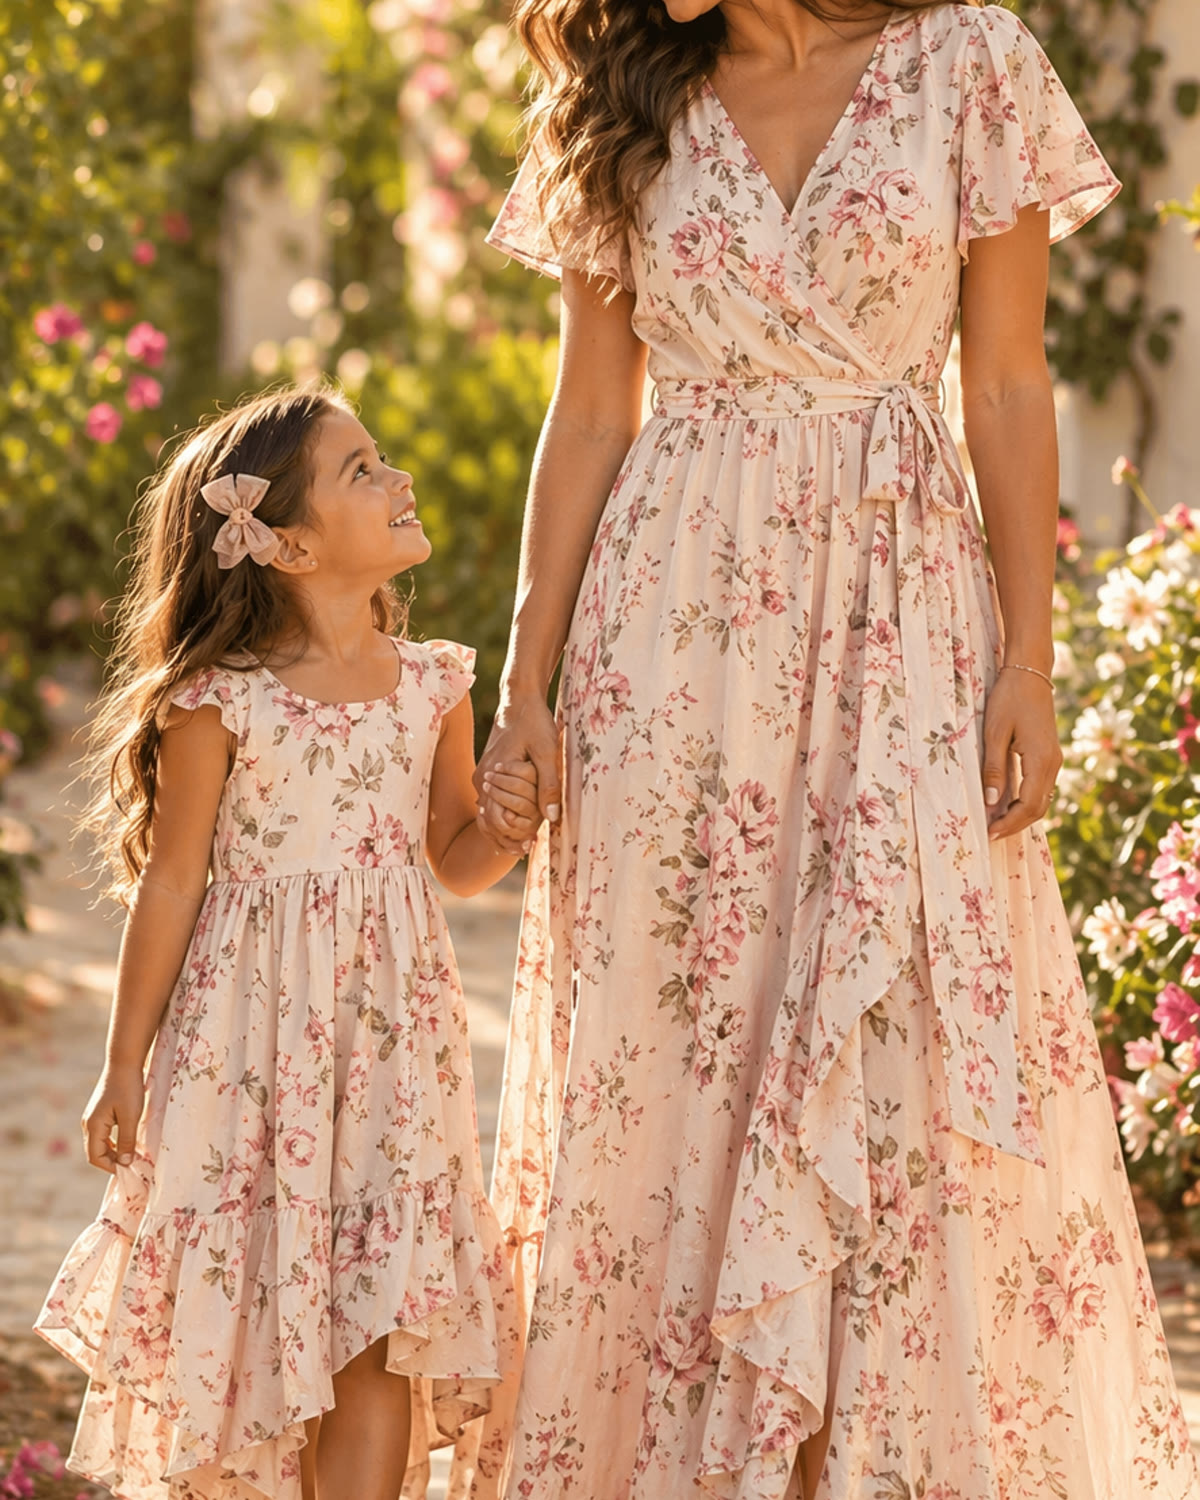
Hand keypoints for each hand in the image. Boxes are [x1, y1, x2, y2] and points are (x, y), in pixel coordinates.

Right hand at [83, 1064, 144, 1173]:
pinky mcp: (100, 1111)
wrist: (124, 1062)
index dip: (111, 1167)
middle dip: (112, 1161)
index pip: (95, 1157)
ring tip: (132, 1155)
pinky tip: (128, 1141)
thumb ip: (127, 1141)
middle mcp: (89, 1123)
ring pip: (99, 1143)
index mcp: (93, 1126)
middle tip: (132, 1165)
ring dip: (113, 1152)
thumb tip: (125, 1163)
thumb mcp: (130, 1116)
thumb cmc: (128, 1088)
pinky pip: (103, 1134)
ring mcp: (93, 1117)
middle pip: (96, 1152)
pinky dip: (113, 1141)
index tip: (129, 1170)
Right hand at [474, 693, 560, 853]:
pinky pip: (489, 802)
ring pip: (486, 813)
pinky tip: (516, 825)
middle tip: (526, 849)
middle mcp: (481, 779)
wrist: (519, 701)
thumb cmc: (534, 723)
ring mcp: (481, 777)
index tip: (528, 845)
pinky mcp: (486, 774)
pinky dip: (500, 816)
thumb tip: (551, 817)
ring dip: (502, 829)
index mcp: (493, 775)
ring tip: (521, 844)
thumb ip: (548, 785)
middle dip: (505, 837)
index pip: (495, 819)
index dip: (511, 835)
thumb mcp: (547, 752)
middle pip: (488, 820)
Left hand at [982, 667, 1061, 840]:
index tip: (990, 833)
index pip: (1028, 805)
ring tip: (996, 823)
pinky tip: (1007, 804)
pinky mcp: (1049, 755)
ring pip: (1041, 799)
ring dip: (1020, 815)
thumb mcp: (994, 733)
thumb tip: (991, 801)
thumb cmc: (1009, 699)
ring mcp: (1054, 760)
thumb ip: (994, 768)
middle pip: (1038, 808)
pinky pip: (1040, 787)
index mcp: (1041, 760)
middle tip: (991, 834)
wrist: (1030, 674)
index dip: (1009, 823)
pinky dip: (1025, 801)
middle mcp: (1053, 764)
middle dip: (1016, 825)